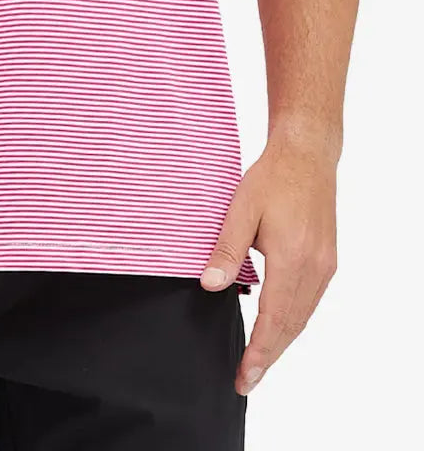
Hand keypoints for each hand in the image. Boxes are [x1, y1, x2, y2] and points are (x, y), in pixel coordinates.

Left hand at [200, 136, 337, 394]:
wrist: (307, 155)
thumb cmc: (272, 178)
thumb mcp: (241, 209)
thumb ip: (226, 249)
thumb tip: (210, 286)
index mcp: (292, 259)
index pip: (274, 320)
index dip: (258, 352)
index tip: (244, 376)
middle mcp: (314, 268)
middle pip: (291, 327)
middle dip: (268, 356)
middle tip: (246, 381)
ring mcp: (324, 266)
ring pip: (302, 317)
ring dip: (281, 342)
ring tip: (259, 362)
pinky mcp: (326, 260)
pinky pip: (309, 301)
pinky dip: (293, 321)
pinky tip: (278, 327)